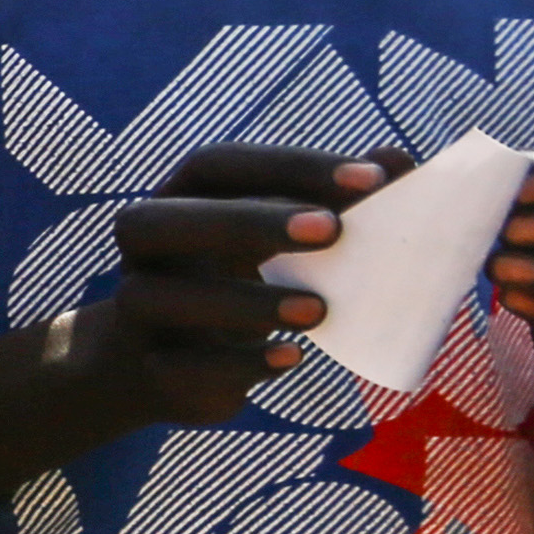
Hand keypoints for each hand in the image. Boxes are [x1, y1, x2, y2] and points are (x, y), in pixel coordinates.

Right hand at [71, 145, 386, 425]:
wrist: (156, 367)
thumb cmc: (235, 285)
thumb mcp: (276, 241)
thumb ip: (333, 201)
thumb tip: (398, 162)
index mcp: (178, 201)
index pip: (218, 166)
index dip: (289, 166)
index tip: (372, 179)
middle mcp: (144, 249)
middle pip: (164, 221)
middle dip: (247, 221)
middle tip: (332, 230)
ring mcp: (135, 311)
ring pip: (159, 297)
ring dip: (243, 301)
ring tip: (318, 312)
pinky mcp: (150, 371)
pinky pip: (181, 367)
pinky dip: (240, 363)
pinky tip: (291, 358)